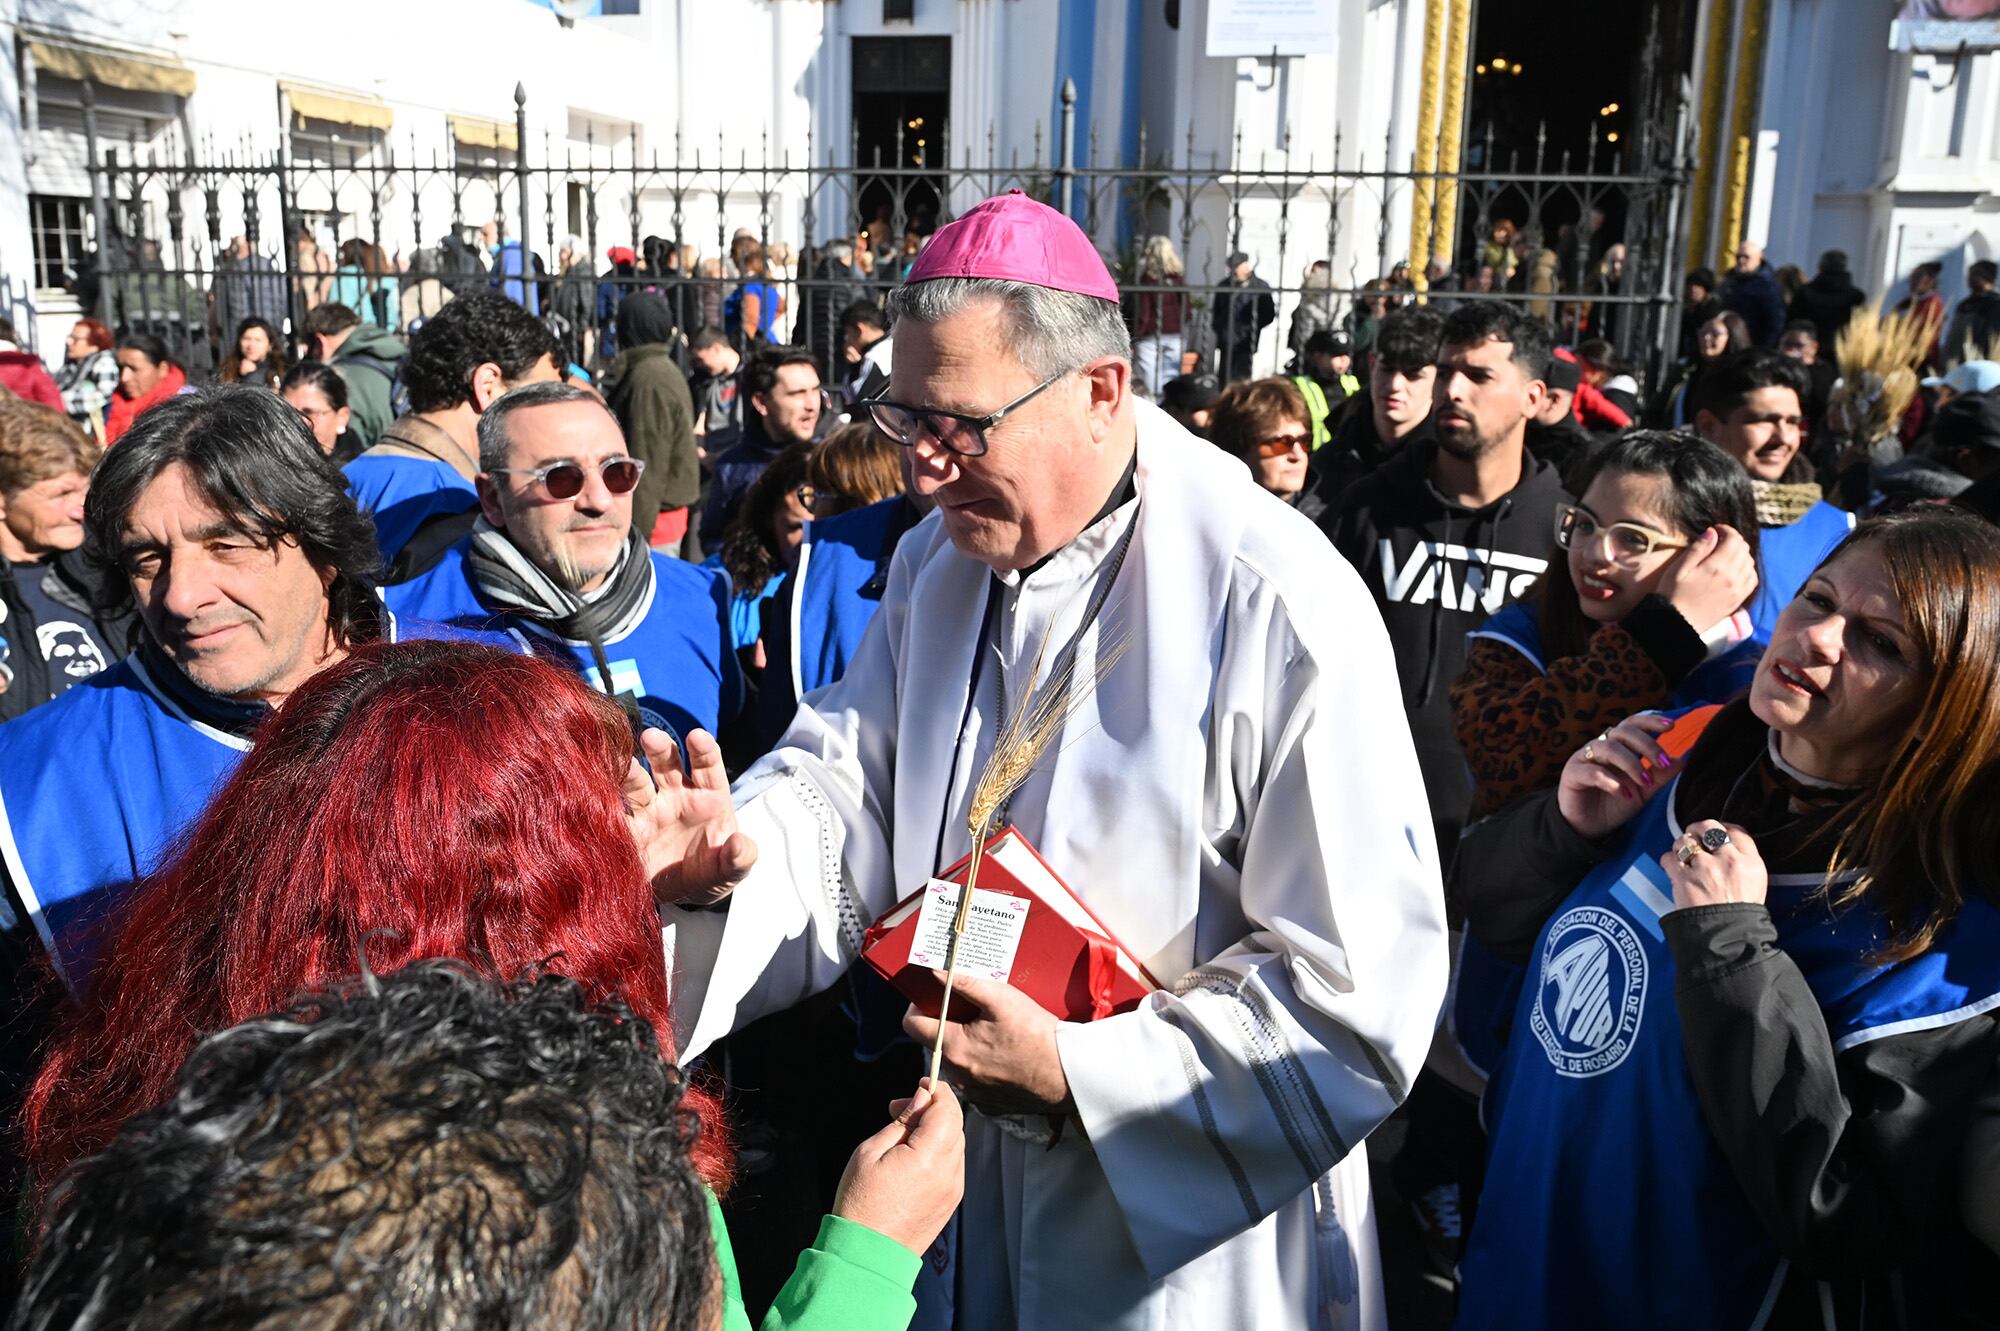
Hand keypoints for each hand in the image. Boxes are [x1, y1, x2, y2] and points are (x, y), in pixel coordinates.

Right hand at [621, 727, 755, 907]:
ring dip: (629, 771)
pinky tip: (597, 791)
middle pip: (668, 765)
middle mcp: (677, 796)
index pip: (708, 766)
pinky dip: (605, 802)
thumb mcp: (731, 870)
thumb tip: (739, 845)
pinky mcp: (629, 830)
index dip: (703, 749)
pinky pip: (614, 813)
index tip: (697, 736)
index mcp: (709, 797)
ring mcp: (650, 811)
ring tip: (622, 764)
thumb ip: (740, 857)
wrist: (684, 897)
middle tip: (652, 737)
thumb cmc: (712, 873)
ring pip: (638, 783)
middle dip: (661, 749)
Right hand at [832, 1079, 965, 1254]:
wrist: (866, 1255)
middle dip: (933, 1108)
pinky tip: (913, 1155)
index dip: (937, 1089)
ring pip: (955, 1143)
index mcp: (929, 1157)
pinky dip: (938, 1150)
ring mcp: (953, 1189)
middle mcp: (949, 1172)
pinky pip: (952, 1164)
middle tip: (901, 1108)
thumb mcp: (870, 1151)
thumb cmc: (860, 1203)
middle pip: (955, 1123)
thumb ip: (902, 1121)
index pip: (947, 1109)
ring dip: (936, 1129)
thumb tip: (922, 1096)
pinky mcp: (950, 1202)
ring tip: (902, 1134)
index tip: (921, 1081)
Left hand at [902, 972, 1071, 1115]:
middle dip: (948, 1022)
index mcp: (955, 1048)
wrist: (1070, 1074)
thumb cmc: (1038, 1035)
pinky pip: (974, 1078)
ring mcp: (973, 1092)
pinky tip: (1005, 1053)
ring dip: (966, 1043)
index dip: (918, 1006)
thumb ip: (965, 983)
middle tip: (972, 1008)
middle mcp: (958, 1074)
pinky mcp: (989, 1102)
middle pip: (937, 1042)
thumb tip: (936, 971)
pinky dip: (982, 1064)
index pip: (912, 1025)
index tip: (933, 997)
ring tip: (993, 1031)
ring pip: (956, 1060)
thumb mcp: (1002, 999)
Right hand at [1556, 711, 1676, 839]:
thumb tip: (1683, 759)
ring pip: (1608, 748)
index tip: (1671, 726)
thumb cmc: (1615, 804)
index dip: (1650, 722)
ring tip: (1645, 782)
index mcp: (1617, 746)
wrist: (1589, 828)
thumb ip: (1660, 775)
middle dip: (1646, 744)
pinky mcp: (1571, 775)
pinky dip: (1611, 781)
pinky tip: (1624, 793)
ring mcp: (1583, 759)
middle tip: (1662, 762)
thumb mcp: (1644, 791)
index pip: (1632, 725)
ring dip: (1631, 763)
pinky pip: (1592, 772)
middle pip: (1622, 732)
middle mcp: (1600, 747)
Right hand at [1656, 525, 1757, 629]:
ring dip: (1740, 554)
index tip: (1716, 530)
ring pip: (1750, 562)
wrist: (1677, 625)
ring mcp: (1738, 589)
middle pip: (1744, 549)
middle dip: (1733, 540)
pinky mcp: (1738, 599)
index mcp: (1716, 566)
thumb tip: (1713, 532)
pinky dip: (1747, 570)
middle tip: (1718, 541)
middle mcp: (1732, 577)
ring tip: (1725, 555)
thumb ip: (1698, 549)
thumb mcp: (1679, 569)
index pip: (1734, 539)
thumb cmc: (1672, 595)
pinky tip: (1735, 570)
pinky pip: (1752, 579)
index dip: (1726, 530)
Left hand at [1660, 819, 1767, 909]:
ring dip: (1681, 846)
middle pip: (1710, 827)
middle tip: (1694, 836)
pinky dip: (1668, 861)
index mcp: (1751, 863)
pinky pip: (1669, 857)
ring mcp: (1705, 869)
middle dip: (1699, 829)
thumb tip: (1724, 846)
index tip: (1716, 833)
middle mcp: (1728, 861)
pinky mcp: (1684, 879)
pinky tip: (1673, 869)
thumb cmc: (1740, 916)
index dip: (1723, 828)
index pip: (1737, 831)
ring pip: (1686, 840)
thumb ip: (1742, 863)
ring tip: (1684, 857)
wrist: (1727, 939)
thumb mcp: (1755, 886)